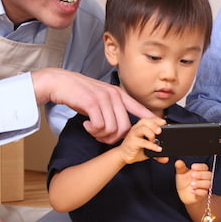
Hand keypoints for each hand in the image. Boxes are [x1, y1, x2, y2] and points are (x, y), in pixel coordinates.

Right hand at [32, 68, 151, 143]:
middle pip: (126, 127)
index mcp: (118, 94)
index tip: (160, 128)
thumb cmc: (79, 92)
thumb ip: (112, 108)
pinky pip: (100, 126)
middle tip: (103, 138)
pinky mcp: (92, 103)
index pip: (139, 108)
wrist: (60, 82)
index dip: (151, 120)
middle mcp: (114, 95)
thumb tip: (121, 125)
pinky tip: (87, 126)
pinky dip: (93, 131)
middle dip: (115, 139)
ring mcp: (104, 98)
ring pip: (113, 129)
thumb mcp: (100, 98)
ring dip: (102, 136)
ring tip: (93, 131)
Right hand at [118, 117, 167, 164]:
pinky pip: (143, 142)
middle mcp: (137, 128)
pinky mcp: (132, 142)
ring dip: (151, 134)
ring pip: (143, 128)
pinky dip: (152, 145)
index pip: (149, 119)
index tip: (164, 123)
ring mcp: (133, 134)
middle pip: (145, 121)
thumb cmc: (136, 149)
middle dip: (154, 124)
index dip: (157, 120)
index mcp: (141, 126)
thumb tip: (165, 159)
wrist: (123, 156)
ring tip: (156, 141)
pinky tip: (157, 149)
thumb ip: (157, 152)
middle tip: (160, 131)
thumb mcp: (149, 149)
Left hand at [174, 159, 210, 204]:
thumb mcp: (181, 173)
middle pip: (209, 175)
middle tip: (192, 175)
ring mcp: (204, 186)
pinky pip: (204, 193)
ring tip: (191, 184)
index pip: (204, 167)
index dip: (200, 166)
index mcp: (200, 171)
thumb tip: (178, 162)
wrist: (183, 194)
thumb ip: (180, 167)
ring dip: (200, 183)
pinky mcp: (203, 194)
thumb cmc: (184, 182)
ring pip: (208, 184)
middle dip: (201, 174)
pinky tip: (192, 191)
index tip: (193, 167)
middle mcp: (204, 178)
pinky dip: (198, 192)